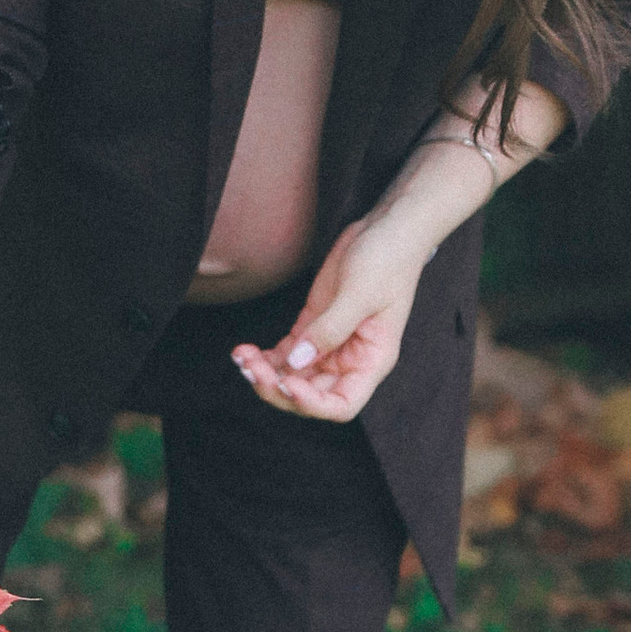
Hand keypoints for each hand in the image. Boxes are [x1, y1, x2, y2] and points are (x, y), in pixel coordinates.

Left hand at [231, 214, 422, 422]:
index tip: (288, 385)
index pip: (341, 405)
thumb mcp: (359, 293)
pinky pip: (286, 353)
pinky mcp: (314, 325)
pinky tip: (244, 350)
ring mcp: (329, 344)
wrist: (387, 227)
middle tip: (251, 370)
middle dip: (278, 388)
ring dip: (265, 374)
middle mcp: (350, 360)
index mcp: (372, 360)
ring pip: (293, 375)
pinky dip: (265, 356)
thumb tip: (297, 362)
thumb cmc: (388, 259)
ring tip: (242, 359)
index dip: (312, 404)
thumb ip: (329, 330)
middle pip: (310, 394)